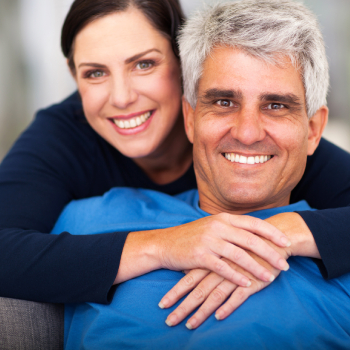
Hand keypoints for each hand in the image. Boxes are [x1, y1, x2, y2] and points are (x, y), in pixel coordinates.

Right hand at [159, 212, 314, 328]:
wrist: (165, 243)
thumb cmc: (192, 236)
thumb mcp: (212, 226)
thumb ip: (231, 228)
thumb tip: (255, 234)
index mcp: (223, 218)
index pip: (253, 223)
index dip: (271, 233)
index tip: (286, 242)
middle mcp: (217, 226)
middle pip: (250, 240)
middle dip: (270, 253)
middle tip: (284, 264)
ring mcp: (208, 240)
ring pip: (239, 255)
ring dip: (257, 268)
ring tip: (270, 278)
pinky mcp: (200, 255)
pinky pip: (223, 267)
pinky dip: (236, 276)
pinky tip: (247, 284)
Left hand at [161, 246, 288, 328]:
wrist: (272, 238)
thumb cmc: (243, 246)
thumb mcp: (222, 250)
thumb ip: (206, 261)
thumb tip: (186, 271)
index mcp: (211, 259)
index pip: (188, 278)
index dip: (175, 292)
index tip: (162, 304)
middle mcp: (219, 267)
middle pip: (197, 289)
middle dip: (182, 306)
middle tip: (169, 321)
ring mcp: (235, 274)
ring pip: (214, 295)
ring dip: (201, 312)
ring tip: (189, 325)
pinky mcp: (251, 280)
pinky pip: (238, 296)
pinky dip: (228, 306)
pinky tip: (218, 316)